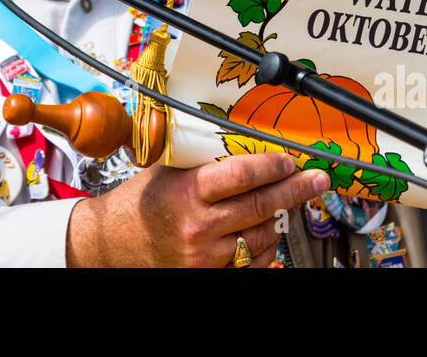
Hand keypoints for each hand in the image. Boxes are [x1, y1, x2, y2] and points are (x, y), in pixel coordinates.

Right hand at [65, 152, 329, 266]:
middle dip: (296, 190)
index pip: (243, 175)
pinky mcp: (208, 276)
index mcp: (188, 193)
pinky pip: (251, 264)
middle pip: (262, 206)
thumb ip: (203, 164)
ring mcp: (206, 256)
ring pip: (262, 237)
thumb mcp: (167, 173)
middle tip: (316, 180)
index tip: (289, 160)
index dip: (273, 166)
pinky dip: (264, 249)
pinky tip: (267, 234)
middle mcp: (199, 226)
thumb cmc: (138, 206)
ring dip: (279, 219)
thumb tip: (247, 149)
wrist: (110, 246)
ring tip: (285, 205)